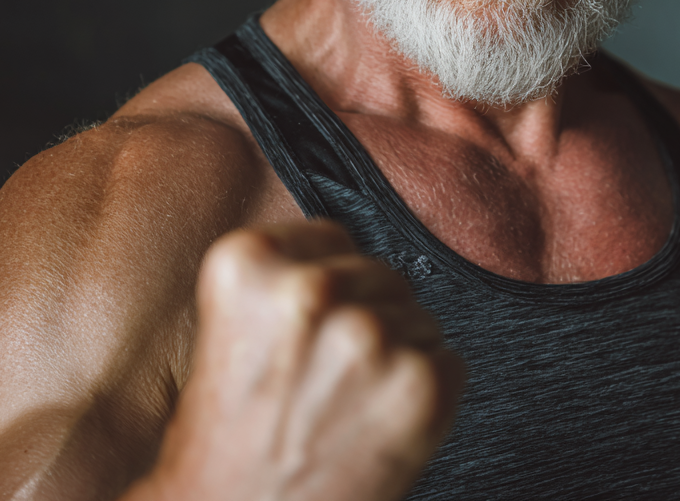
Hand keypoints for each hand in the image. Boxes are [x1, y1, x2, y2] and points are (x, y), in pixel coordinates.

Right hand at [131, 221, 463, 500]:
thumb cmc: (228, 443)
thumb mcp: (233, 328)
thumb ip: (287, 276)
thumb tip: (358, 250)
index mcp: (247, 262)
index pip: (331, 237)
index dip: (328, 287)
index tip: (306, 332)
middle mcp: (309, 288)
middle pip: (381, 274)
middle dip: (367, 321)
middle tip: (322, 386)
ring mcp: (368, 335)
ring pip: (419, 318)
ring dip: (397, 360)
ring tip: (343, 413)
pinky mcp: (419, 384)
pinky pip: (450, 364)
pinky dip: (428, 398)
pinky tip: (376, 431)